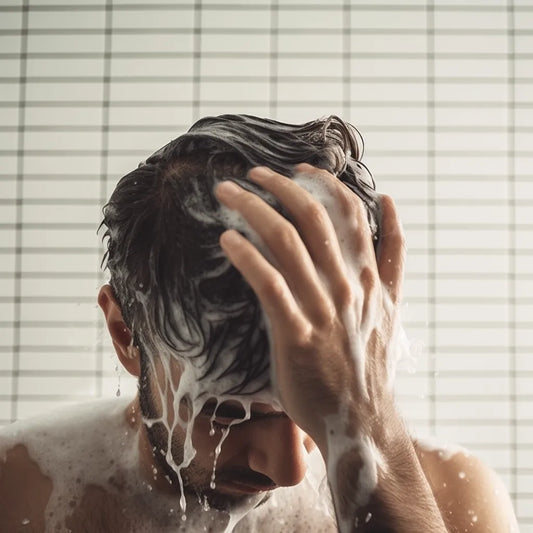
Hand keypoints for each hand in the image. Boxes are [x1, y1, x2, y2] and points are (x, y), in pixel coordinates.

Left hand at [215, 164, 404, 449]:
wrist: (363, 419)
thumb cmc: (370, 362)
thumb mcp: (392, 305)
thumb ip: (392, 256)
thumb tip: (390, 204)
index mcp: (370, 276)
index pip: (349, 212)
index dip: (324, 182)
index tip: (300, 168)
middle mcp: (348, 285)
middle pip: (313, 216)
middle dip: (280, 185)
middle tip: (253, 172)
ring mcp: (323, 309)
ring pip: (286, 241)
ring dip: (253, 208)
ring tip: (228, 192)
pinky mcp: (296, 334)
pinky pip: (268, 283)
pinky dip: (246, 256)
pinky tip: (227, 240)